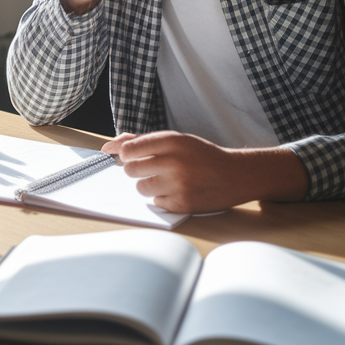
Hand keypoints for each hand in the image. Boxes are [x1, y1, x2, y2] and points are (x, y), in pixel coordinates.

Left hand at [101, 131, 308, 213]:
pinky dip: (163, 198)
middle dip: (137, 170)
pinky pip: (156, 202)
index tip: (134, 156)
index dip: (127, 154)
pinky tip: (179, 191)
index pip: (129, 149)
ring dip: (149, 185)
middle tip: (154, 168)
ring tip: (167, 180)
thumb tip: (108, 146)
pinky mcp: (182, 204)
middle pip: (130, 169)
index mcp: (172, 141)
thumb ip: (141, 140)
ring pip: (140, 187)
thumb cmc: (201, 155)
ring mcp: (178, 184)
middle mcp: (174, 161)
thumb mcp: (176, 140)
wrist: (236, 175)